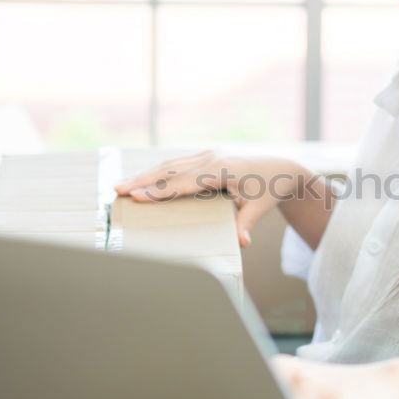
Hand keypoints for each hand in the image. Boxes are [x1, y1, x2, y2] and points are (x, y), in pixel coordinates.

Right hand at [114, 151, 312, 247]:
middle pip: (171, 170)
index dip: (161, 190)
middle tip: (117, 189)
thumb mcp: (259, 208)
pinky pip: (177, 164)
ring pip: (170, 164)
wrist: (281, 169)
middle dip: (143, 180)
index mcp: (223, 169)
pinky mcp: (205, 156)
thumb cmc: (268, 190)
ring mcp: (207, 154)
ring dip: (145, 174)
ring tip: (121, 185)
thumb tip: (243, 243)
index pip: (186, 182)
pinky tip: (141, 179)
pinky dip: (157, 171)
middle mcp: (212, 158)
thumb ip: (247, 223)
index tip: (139, 196)